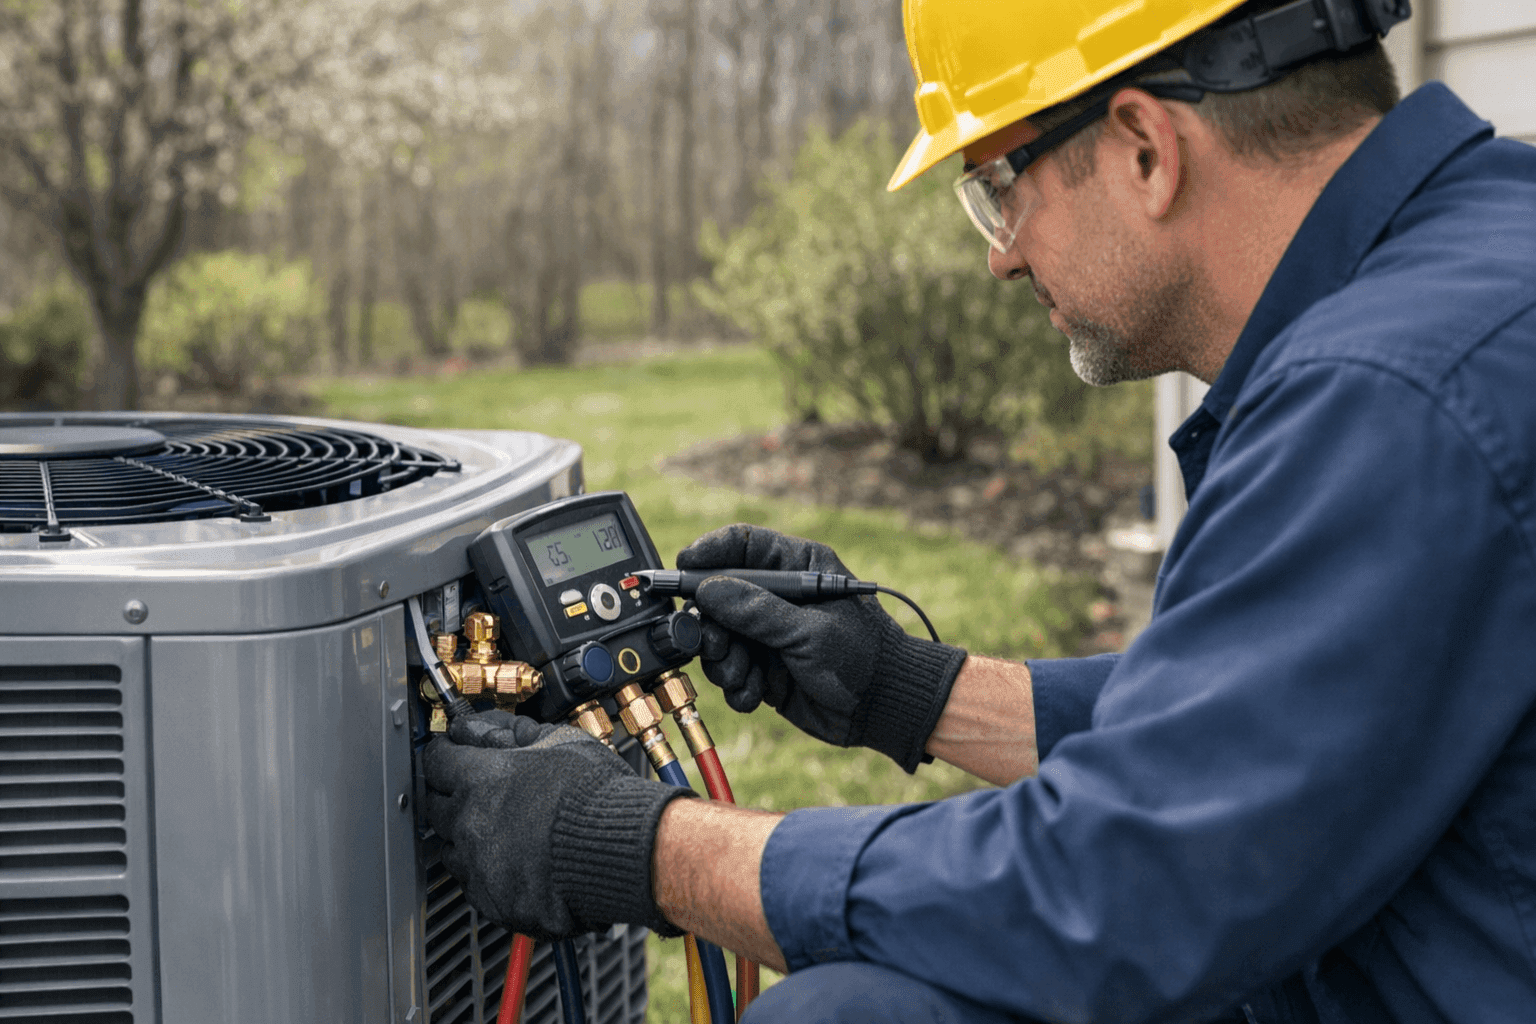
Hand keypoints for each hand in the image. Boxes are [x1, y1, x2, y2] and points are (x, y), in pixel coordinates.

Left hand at [423, 709, 691, 940]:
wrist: (624, 852)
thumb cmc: (598, 795)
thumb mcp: (561, 742)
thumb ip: (515, 733)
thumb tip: (488, 726)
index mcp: (481, 779)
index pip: (436, 761)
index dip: (446, 754)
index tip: (453, 754)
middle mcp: (470, 823)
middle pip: (435, 807)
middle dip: (450, 795)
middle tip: (473, 790)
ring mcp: (479, 866)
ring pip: (451, 850)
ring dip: (465, 837)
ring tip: (500, 829)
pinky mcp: (494, 901)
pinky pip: (475, 885)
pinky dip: (487, 872)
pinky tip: (514, 860)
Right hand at [677, 524, 966, 772]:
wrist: (884, 708)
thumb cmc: (864, 658)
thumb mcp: (811, 632)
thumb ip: (758, 611)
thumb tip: (707, 591)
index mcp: (798, 567)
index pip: (742, 545)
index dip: (708, 552)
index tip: (683, 566)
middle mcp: (778, 596)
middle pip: (718, 595)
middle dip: (711, 623)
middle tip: (714, 644)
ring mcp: (768, 633)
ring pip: (719, 637)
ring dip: (724, 660)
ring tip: (744, 676)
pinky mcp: (764, 667)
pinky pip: (731, 671)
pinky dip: (737, 685)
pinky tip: (756, 694)